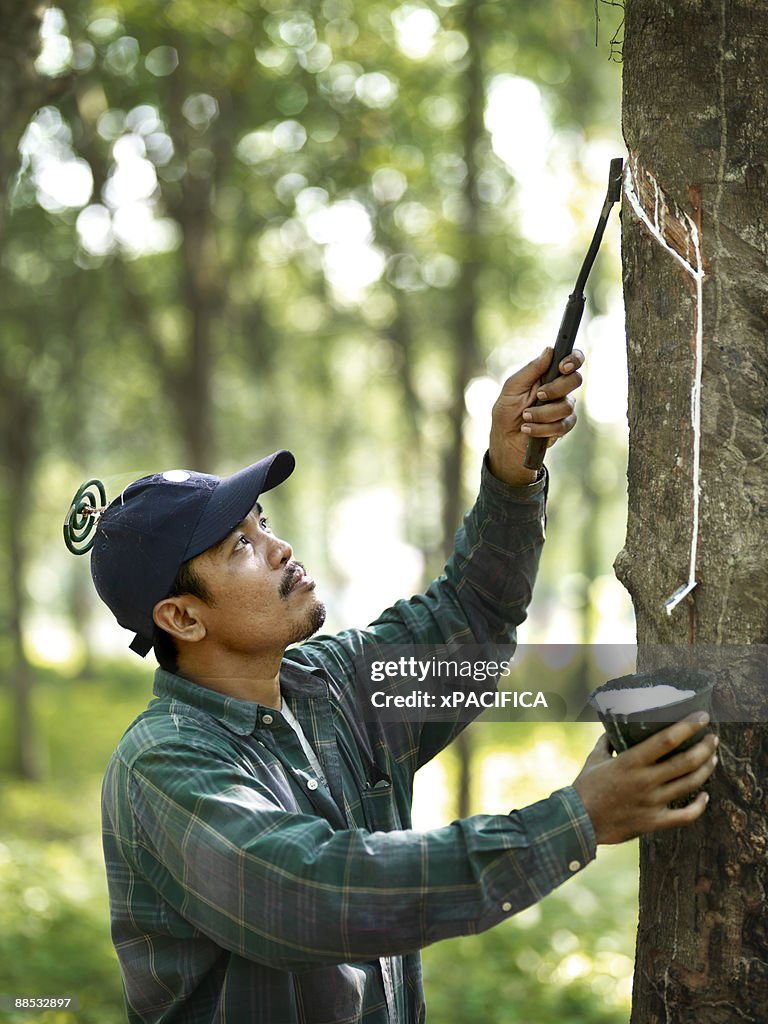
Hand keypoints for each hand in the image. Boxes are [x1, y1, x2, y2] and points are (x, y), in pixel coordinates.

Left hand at [488, 347, 583, 485]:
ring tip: (525, 417)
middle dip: (555, 389)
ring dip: (542, 413)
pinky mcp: (563, 426)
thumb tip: (549, 350)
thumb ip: (531, 369)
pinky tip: (528, 429)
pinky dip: (541, 428)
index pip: (571, 360)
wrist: (505, 439)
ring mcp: (563, 407)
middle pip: (575, 380)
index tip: (562, 366)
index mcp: (548, 374)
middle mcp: (560, 389)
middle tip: (539, 395)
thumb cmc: (507, 410)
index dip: (573, 359)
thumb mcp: (513, 387)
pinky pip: (561, 425)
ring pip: (566, 406)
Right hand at [572, 713, 718, 844]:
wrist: (580, 823)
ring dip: (705, 769)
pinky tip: (705, 796)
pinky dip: (699, 806)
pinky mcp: (655, 821)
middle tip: (712, 737)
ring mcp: (652, 802)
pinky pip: (686, 816)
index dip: (688, 727)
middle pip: (686, 762)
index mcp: (630, 762)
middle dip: (704, 747)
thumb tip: (613, 730)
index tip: (702, 717)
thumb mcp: (594, 759)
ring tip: (712, 758)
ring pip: (689, 784)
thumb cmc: (585, 788)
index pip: (666, 740)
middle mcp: (645, 781)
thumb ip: (606, 743)